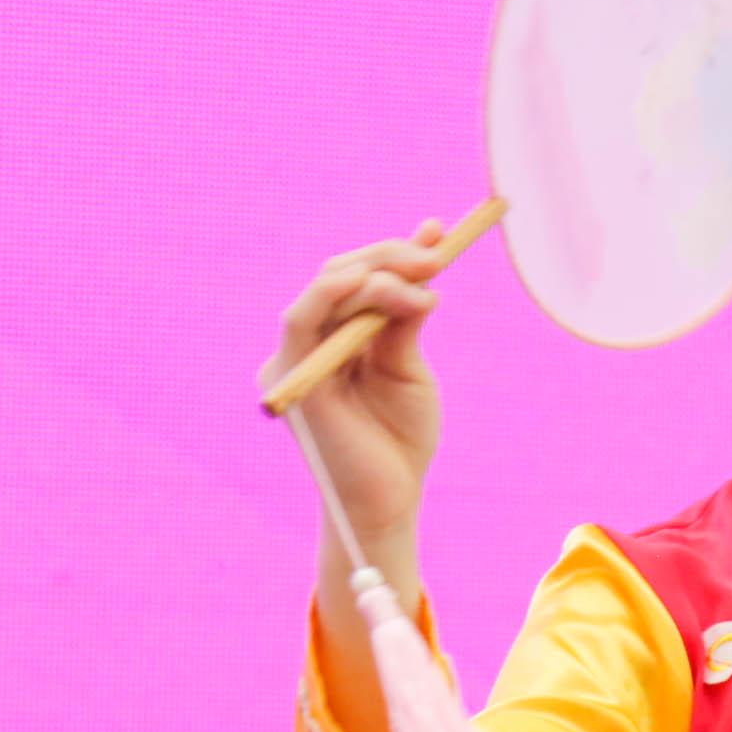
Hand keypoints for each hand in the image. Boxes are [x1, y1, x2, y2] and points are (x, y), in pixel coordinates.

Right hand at [264, 218, 454, 556]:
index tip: (437, 234)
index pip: (354, 279)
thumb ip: (405, 316)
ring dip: (378, 273)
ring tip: (427, 276)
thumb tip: (428, 256)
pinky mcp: (295, 375)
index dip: (392, 252)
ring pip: (325, 288)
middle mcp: (308, 342)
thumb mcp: (407, 365)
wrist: (391, 497)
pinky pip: (303, 319)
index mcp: (332, 339)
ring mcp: (296, 357)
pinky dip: (338, 294)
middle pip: (338, 274)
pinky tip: (382, 287)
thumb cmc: (399, 439)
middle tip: (437, 256)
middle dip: (390, 257)